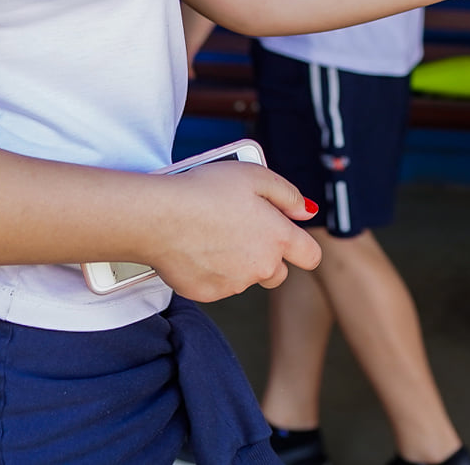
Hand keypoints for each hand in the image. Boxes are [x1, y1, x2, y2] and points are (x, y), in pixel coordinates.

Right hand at [135, 160, 322, 301]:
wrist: (159, 217)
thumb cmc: (205, 190)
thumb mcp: (255, 175)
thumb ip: (288, 194)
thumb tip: (306, 211)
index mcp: (278, 238)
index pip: (310, 256)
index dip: (302, 246)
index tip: (288, 236)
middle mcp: (261, 267)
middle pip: (277, 271)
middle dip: (267, 256)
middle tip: (243, 230)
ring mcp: (234, 284)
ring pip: (245, 277)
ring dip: (237, 261)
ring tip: (213, 232)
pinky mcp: (207, 293)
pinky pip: (218, 284)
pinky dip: (212, 270)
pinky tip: (197, 247)